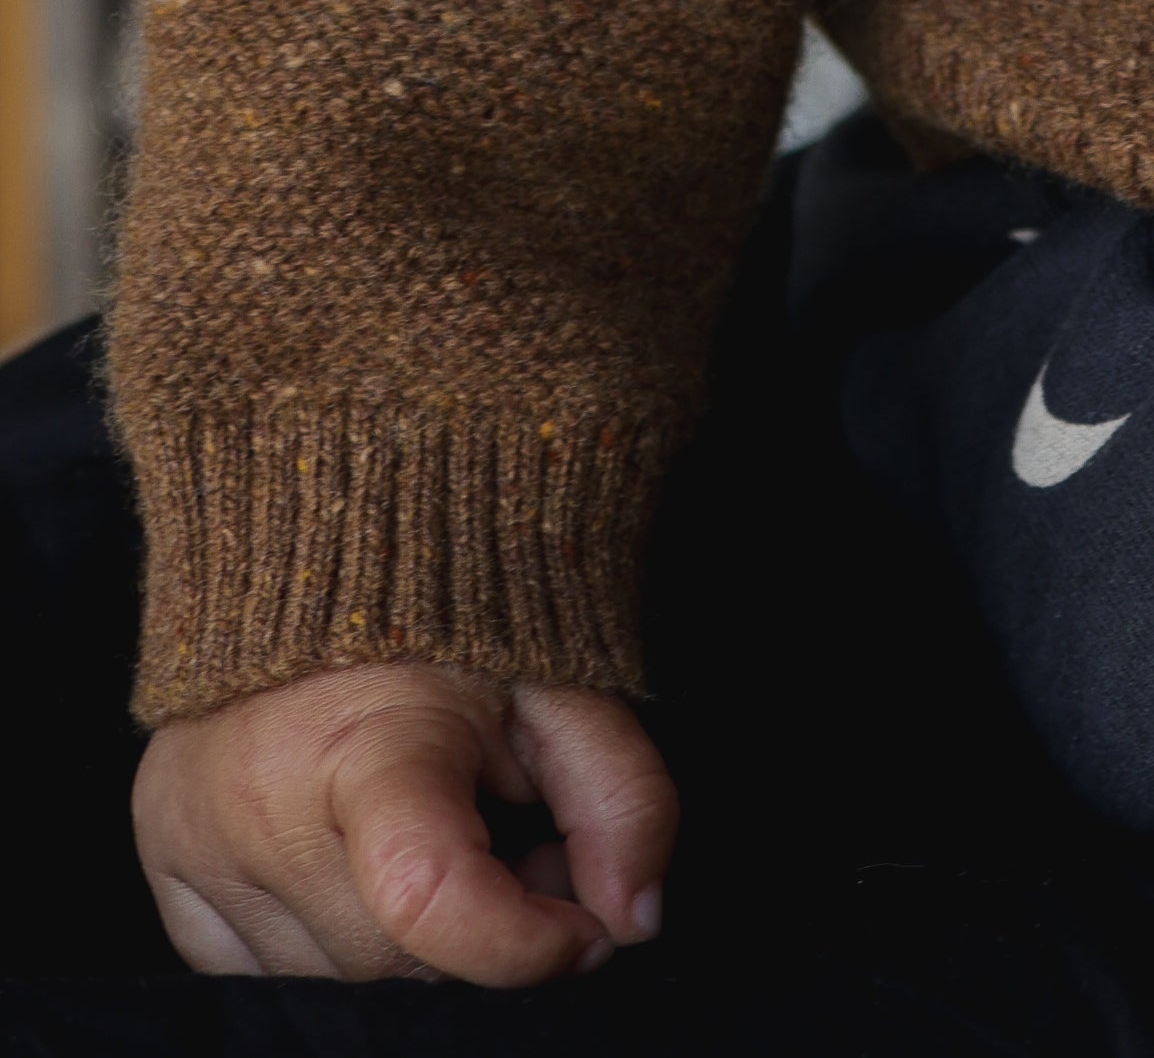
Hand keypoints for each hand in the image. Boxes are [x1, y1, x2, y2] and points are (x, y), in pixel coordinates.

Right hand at [133, 660, 672, 982]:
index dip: (524, 942)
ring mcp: (198, 840)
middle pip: (393, 961)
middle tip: (514, 843)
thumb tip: (630, 922)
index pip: (431, 897)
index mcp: (370, 741)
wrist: (329, 534)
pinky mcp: (161, 862)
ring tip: (438, 836)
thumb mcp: (567, 684)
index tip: (581, 926)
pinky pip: (255, 973)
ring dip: (403, 945)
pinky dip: (326, 942)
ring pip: (327, 981)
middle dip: (477, 932)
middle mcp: (263, 802)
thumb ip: (624, 800)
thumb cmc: (461, 612)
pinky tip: (358, 860)